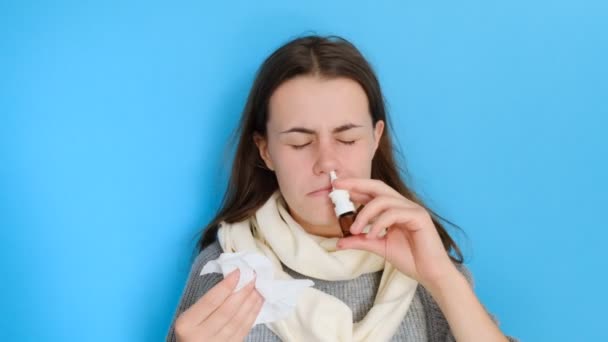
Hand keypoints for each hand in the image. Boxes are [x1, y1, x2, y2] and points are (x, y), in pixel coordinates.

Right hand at [174, 270, 263, 341]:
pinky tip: (257, 304)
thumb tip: (233, 281)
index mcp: (186, 324)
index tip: (238, 272)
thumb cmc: (191, 330)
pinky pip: (243, 331)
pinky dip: (252, 315)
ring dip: (251, 303)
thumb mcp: (190, 316)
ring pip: (237, 321)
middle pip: (226, 311)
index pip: (210, 301)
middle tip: (253, 278)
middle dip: (243, 292)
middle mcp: (200, 336)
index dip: (226, 286)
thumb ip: (207, 302)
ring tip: (259, 289)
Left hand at [333, 178, 457, 287]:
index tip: (336, 187)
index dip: (355, 187)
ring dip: (364, 214)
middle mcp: (403, 205)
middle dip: (356, 184)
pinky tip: (372, 235)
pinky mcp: (419, 216)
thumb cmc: (410, 259)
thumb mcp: (378, 247)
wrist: (430, 273)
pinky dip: (378, 223)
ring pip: (383, 200)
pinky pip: (393, 213)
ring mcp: (412, 209)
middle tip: (337, 187)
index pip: (373, 192)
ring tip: (354, 230)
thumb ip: (360, 241)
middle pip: (377, 186)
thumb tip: (339, 242)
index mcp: (394, 209)